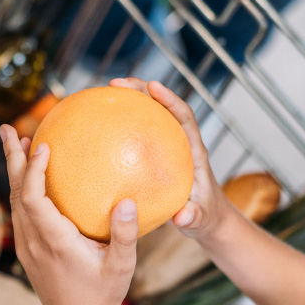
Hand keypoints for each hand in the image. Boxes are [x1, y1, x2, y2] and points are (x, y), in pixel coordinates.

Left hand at [0, 124, 138, 304]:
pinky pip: (19, 213)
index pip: (33, 198)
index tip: (42, 144)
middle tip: (8, 128)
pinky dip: (22, 189)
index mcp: (53, 242)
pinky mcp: (28, 251)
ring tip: (18, 142)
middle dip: (11, 159)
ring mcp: (27, 247)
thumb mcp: (121, 266)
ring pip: (14, 201)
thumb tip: (129, 202)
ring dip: (15, 171)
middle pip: (15, 193)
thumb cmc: (102, 297)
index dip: (33, 170)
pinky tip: (32, 177)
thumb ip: (126, 235)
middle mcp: (34, 242)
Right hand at [108, 78, 234, 242]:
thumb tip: (181, 217)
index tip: (153, 86)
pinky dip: (120, 128)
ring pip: (149, 117)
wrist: (207, 219)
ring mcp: (168, 148)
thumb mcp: (201, 220)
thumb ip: (193, 218)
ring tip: (102, 94)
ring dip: (129, 102)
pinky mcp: (156, 156)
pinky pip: (136, 136)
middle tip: (115, 83)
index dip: (170, 99)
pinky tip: (97, 130)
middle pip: (162, 107)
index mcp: (194, 152)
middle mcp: (181, 143)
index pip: (184, 117)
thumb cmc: (205, 217)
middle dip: (141, 90)